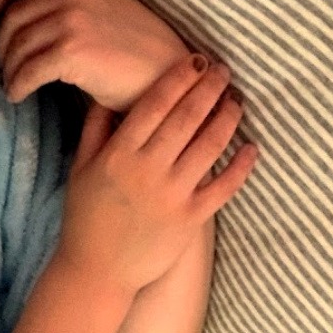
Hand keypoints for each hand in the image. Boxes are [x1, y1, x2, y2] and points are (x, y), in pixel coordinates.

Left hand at [0, 0, 190, 111]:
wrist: (169, 73)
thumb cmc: (140, 47)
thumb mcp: (106, 4)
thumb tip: (25, 16)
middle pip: (14, 15)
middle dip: (4, 44)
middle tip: (6, 65)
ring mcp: (71, 19)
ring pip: (18, 45)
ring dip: (9, 69)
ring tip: (12, 83)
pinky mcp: (71, 52)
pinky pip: (28, 70)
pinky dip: (17, 86)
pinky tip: (19, 95)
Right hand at [51, 54, 257, 294]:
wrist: (96, 273)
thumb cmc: (85, 219)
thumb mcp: (80, 169)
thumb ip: (95, 129)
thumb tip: (110, 93)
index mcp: (119, 154)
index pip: (155, 103)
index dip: (179, 77)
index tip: (195, 60)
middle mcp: (147, 170)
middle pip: (187, 117)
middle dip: (208, 88)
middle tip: (223, 69)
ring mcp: (172, 195)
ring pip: (208, 146)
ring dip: (227, 118)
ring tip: (236, 100)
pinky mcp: (190, 220)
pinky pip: (223, 188)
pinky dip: (240, 167)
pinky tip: (252, 148)